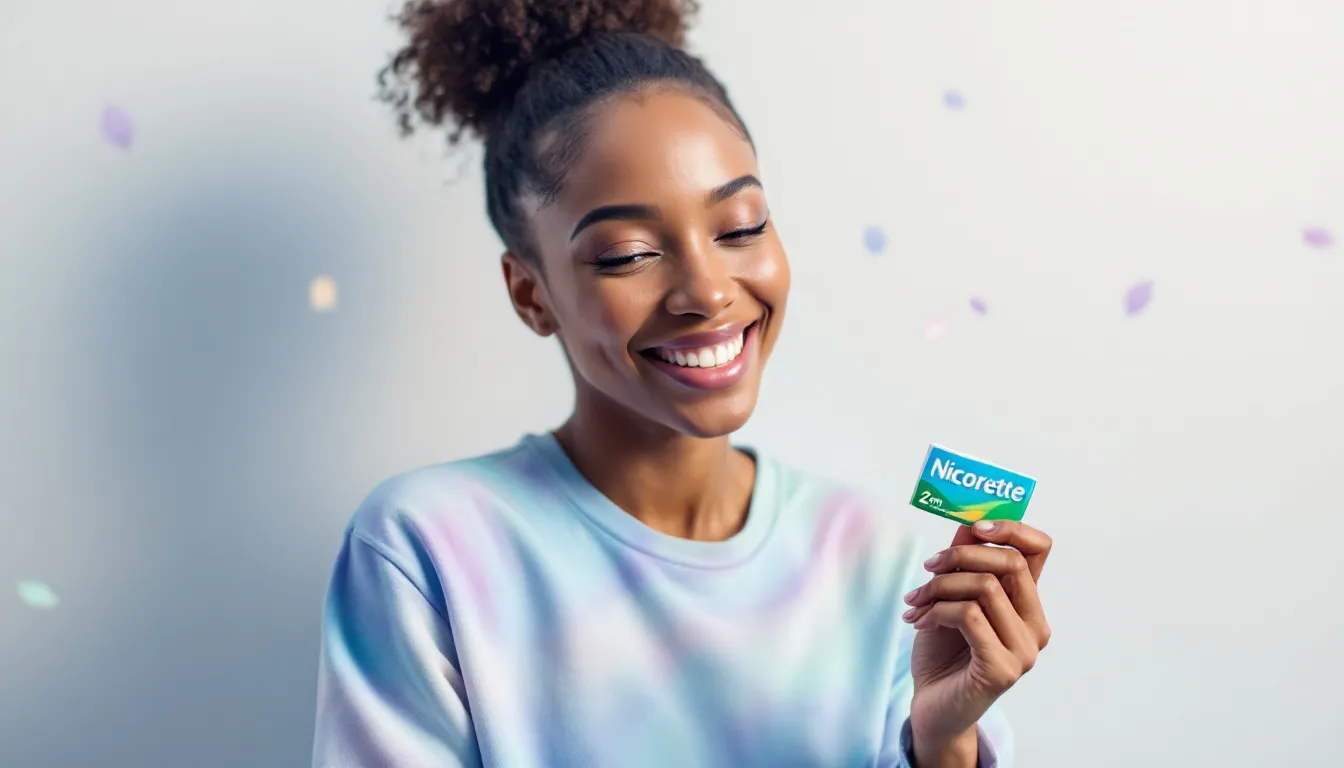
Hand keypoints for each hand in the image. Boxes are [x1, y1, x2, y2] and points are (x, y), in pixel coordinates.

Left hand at [901, 520, 1052, 765]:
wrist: (932, 706)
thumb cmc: (943, 651)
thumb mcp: (949, 597)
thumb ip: (962, 562)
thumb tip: (968, 520)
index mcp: (1026, 604)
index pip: (1038, 549)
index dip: (1011, 527)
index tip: (974, 526)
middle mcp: (1034, 625)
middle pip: (1010, 562)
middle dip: (960, 555)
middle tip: (927, 567)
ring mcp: (1023, 650)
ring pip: (985, 586)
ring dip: (938, 588)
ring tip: (915, 603)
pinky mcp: (1003, 669)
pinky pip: (969, 616)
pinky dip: (937, 611)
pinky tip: (920, 622)